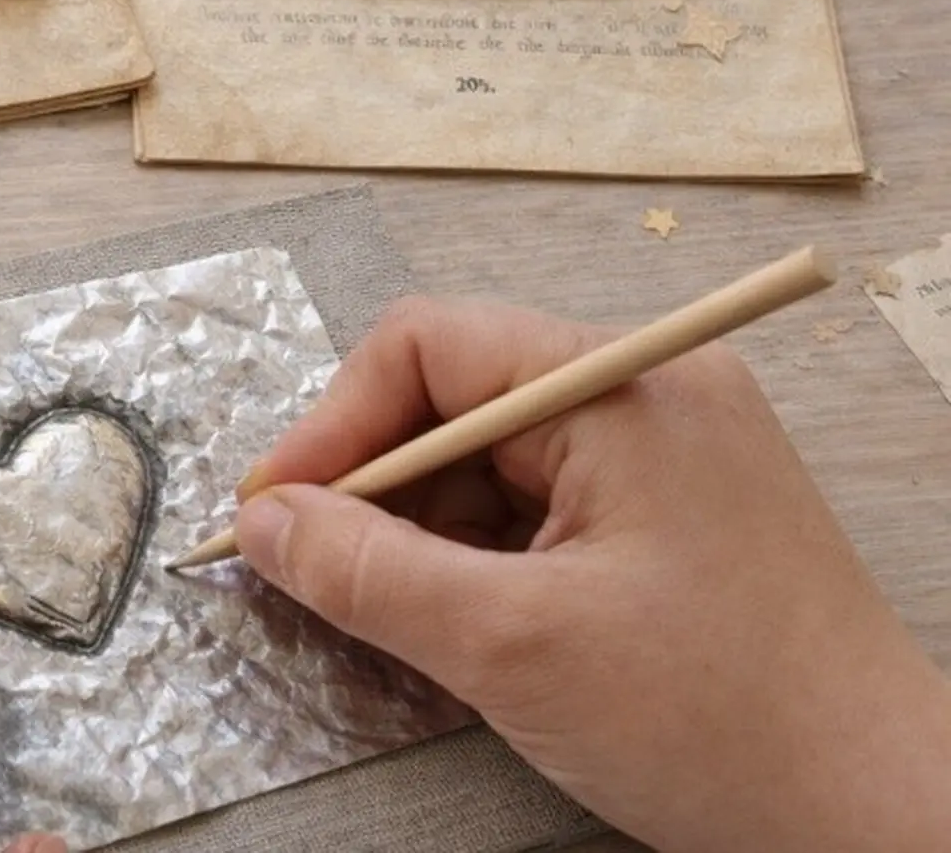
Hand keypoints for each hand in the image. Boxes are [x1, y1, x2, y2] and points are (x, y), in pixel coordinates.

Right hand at [234, 298, 950, 852]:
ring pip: (496, 454)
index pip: (434, 346)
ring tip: (384, 607)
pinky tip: (456, 613)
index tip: (272, 512)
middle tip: (312, 569)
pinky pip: (544, 498)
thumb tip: (264, 523)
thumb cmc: (720, 723)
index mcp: (620, 383)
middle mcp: (645, 388)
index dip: (337, 424)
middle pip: (461, 395)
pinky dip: (482, 550)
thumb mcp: (512, 645)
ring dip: (425, 524)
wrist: (887, 821)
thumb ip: (368, 572)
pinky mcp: (670, 504)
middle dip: (376, 482)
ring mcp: (665, 445)